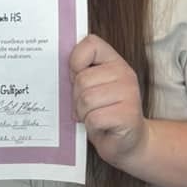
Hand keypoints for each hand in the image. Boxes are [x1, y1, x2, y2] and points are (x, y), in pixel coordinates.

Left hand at [69, 34, 147, 166]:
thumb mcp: (92, 88)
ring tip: (94, 117)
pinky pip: (94, 118)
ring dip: (84, 114)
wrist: (127, 143)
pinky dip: (92, 126)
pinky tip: (102, 127)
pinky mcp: (128, 115)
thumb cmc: (104, 114)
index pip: (91, 44)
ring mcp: (130, 94)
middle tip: (87, 108)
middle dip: (77, 98)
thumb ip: (80, 74)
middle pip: (82, 79)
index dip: (76, 62)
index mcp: (114, 62)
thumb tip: (56, 68)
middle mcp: (125, 74)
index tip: (77, 77)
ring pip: (86, 99)